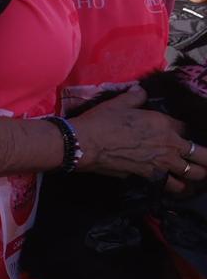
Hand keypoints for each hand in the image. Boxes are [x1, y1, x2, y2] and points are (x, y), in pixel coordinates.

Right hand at [73, 86, 202, 191]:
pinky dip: (175, 187)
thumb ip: (135, 97)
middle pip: (203, 155)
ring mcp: (162, 165)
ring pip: (193, 175)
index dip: (184, 130)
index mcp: (164, 124)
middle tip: (203, 159)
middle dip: (206, 158)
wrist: (84, 144)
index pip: (187, 128)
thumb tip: (141, 91)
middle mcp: (170, 146)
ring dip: (195, 175)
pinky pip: (171, 186)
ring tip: (192, 174)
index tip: (179, 131)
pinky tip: (174, 186)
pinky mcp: (150, 178)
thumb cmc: (102, 121)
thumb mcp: (118, 103)